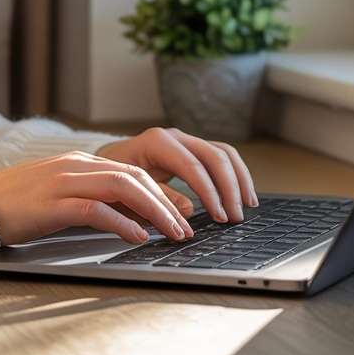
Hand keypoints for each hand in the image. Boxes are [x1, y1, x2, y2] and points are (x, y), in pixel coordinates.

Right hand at [0, 151, 193, 246]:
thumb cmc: (18, 205)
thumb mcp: (61, 197)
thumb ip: (93, 199)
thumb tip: (132, 218)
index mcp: (78, 161)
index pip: (131, 170)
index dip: (161, 191)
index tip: (182, 213)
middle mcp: (75, 165)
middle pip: (133, 176)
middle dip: (166, 202)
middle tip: (186, 227)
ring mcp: (62, 181)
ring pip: (121, 186)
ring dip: (153, 211)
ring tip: (171, 232)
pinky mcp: (51, 203)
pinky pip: (95, 208)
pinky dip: (121, 222)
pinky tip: (137, 236)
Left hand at [96, 127, 257, 224]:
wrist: (106, 164)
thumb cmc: (114, 177)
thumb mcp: (129, 190)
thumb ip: (157, 198)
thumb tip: (189, 209)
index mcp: (157, 142)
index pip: (192, 166)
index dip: (209, 192)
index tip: (219, 216)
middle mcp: (175, 137)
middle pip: (214, 156)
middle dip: (229, 187)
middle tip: (235, 217)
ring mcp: (185, 141)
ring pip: (223, 153)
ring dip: (239, 179)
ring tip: (247, 206)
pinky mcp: (192, 150)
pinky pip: (221, 157)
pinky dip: (235, 174)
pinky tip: (242, 194)